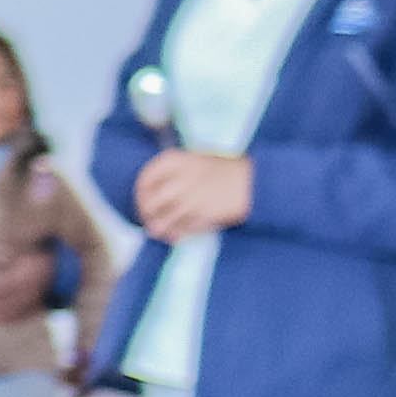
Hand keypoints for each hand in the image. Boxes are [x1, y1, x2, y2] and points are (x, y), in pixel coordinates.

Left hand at [133, 149, 254, 242]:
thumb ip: (175, 171)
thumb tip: (152, 189)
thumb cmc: (227, 171)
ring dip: (158, 227)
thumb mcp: (198, 160)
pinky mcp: (205, 214)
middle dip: (146, 213)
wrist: (256, 182)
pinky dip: (176, 233)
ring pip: (165, 217)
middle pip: (152, 200)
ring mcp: (193, 197)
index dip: (140, 192)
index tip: (141, 200)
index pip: (147, 177)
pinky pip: (183, 227)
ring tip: (156, 232)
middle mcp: (183, 178)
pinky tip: (174, 236)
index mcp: (180, 160)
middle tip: (147, 220)